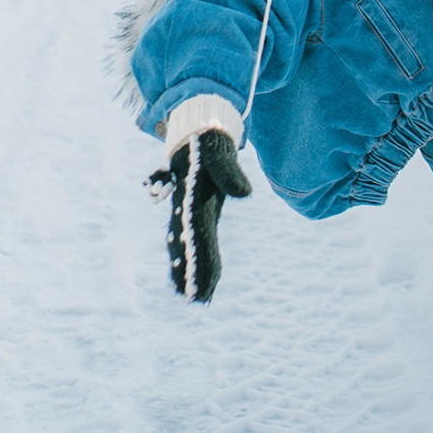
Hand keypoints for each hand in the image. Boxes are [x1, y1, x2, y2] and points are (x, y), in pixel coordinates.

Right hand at [148, 130, 251, 302]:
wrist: (196, 132)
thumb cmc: (208, 140)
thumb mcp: (219, 151)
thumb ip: (229, 171)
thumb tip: (246, 193)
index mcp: (191, 197)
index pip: (196, 233)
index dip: (198, 258)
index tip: (198, 279)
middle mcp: (187, 207)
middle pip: (187, 244)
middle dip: (191, 272)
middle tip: (194, 299)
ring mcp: (190, 210)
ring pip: (188, 245)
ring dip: (192, 270)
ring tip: (197, 297)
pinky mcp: (198, 210)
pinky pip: (197, 238)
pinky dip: (200, 258)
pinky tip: (205, 278)